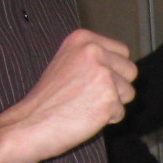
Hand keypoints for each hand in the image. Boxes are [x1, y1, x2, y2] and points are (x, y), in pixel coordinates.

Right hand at [3, 30, 137, 162]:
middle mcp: (94, 52)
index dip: (114, 70)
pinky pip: (122, 112)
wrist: (32, 123)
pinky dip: (108, 118)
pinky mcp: (109, 98)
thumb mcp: (68, 63)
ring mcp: (102, 74)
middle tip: (89, 94)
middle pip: (131, 71)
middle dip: (118, 86)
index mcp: (83, 39)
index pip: (123, 52)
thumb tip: (123, 64)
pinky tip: (87, 115)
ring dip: (113, 103)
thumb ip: (94, 59)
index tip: (93, 79)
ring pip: (129, 92)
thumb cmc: (49, 99)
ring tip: (86, 104)